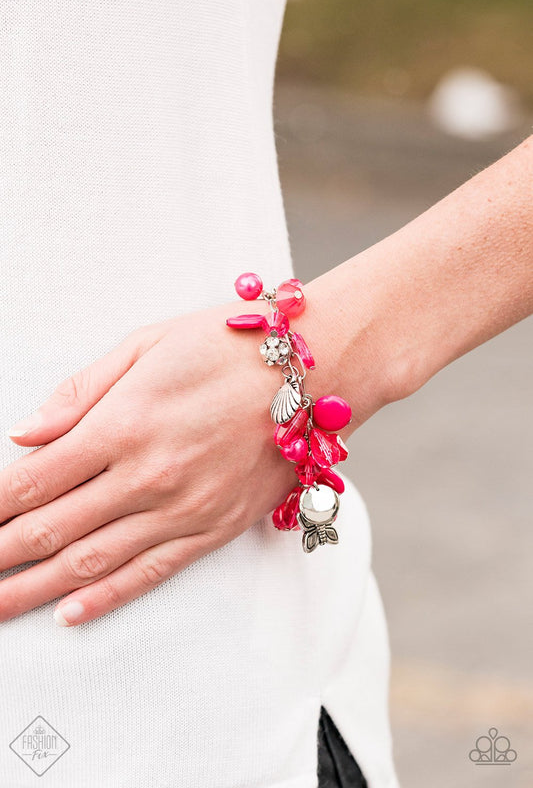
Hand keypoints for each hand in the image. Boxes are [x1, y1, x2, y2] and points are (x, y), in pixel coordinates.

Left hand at [0, 300, 300, 624]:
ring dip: (35, 590)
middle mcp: (148, 476)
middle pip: (52, 530)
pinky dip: (107, 597)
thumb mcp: (146, 345)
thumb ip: (80, 393)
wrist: (317, 369)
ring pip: (93, 562)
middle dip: (0, 556)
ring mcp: (184, 509)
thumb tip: (23, 434)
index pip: (34, 482)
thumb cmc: (228, 345)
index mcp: (123, 424)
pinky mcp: (216, 528)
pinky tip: (70, 613)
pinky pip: (152, 572)